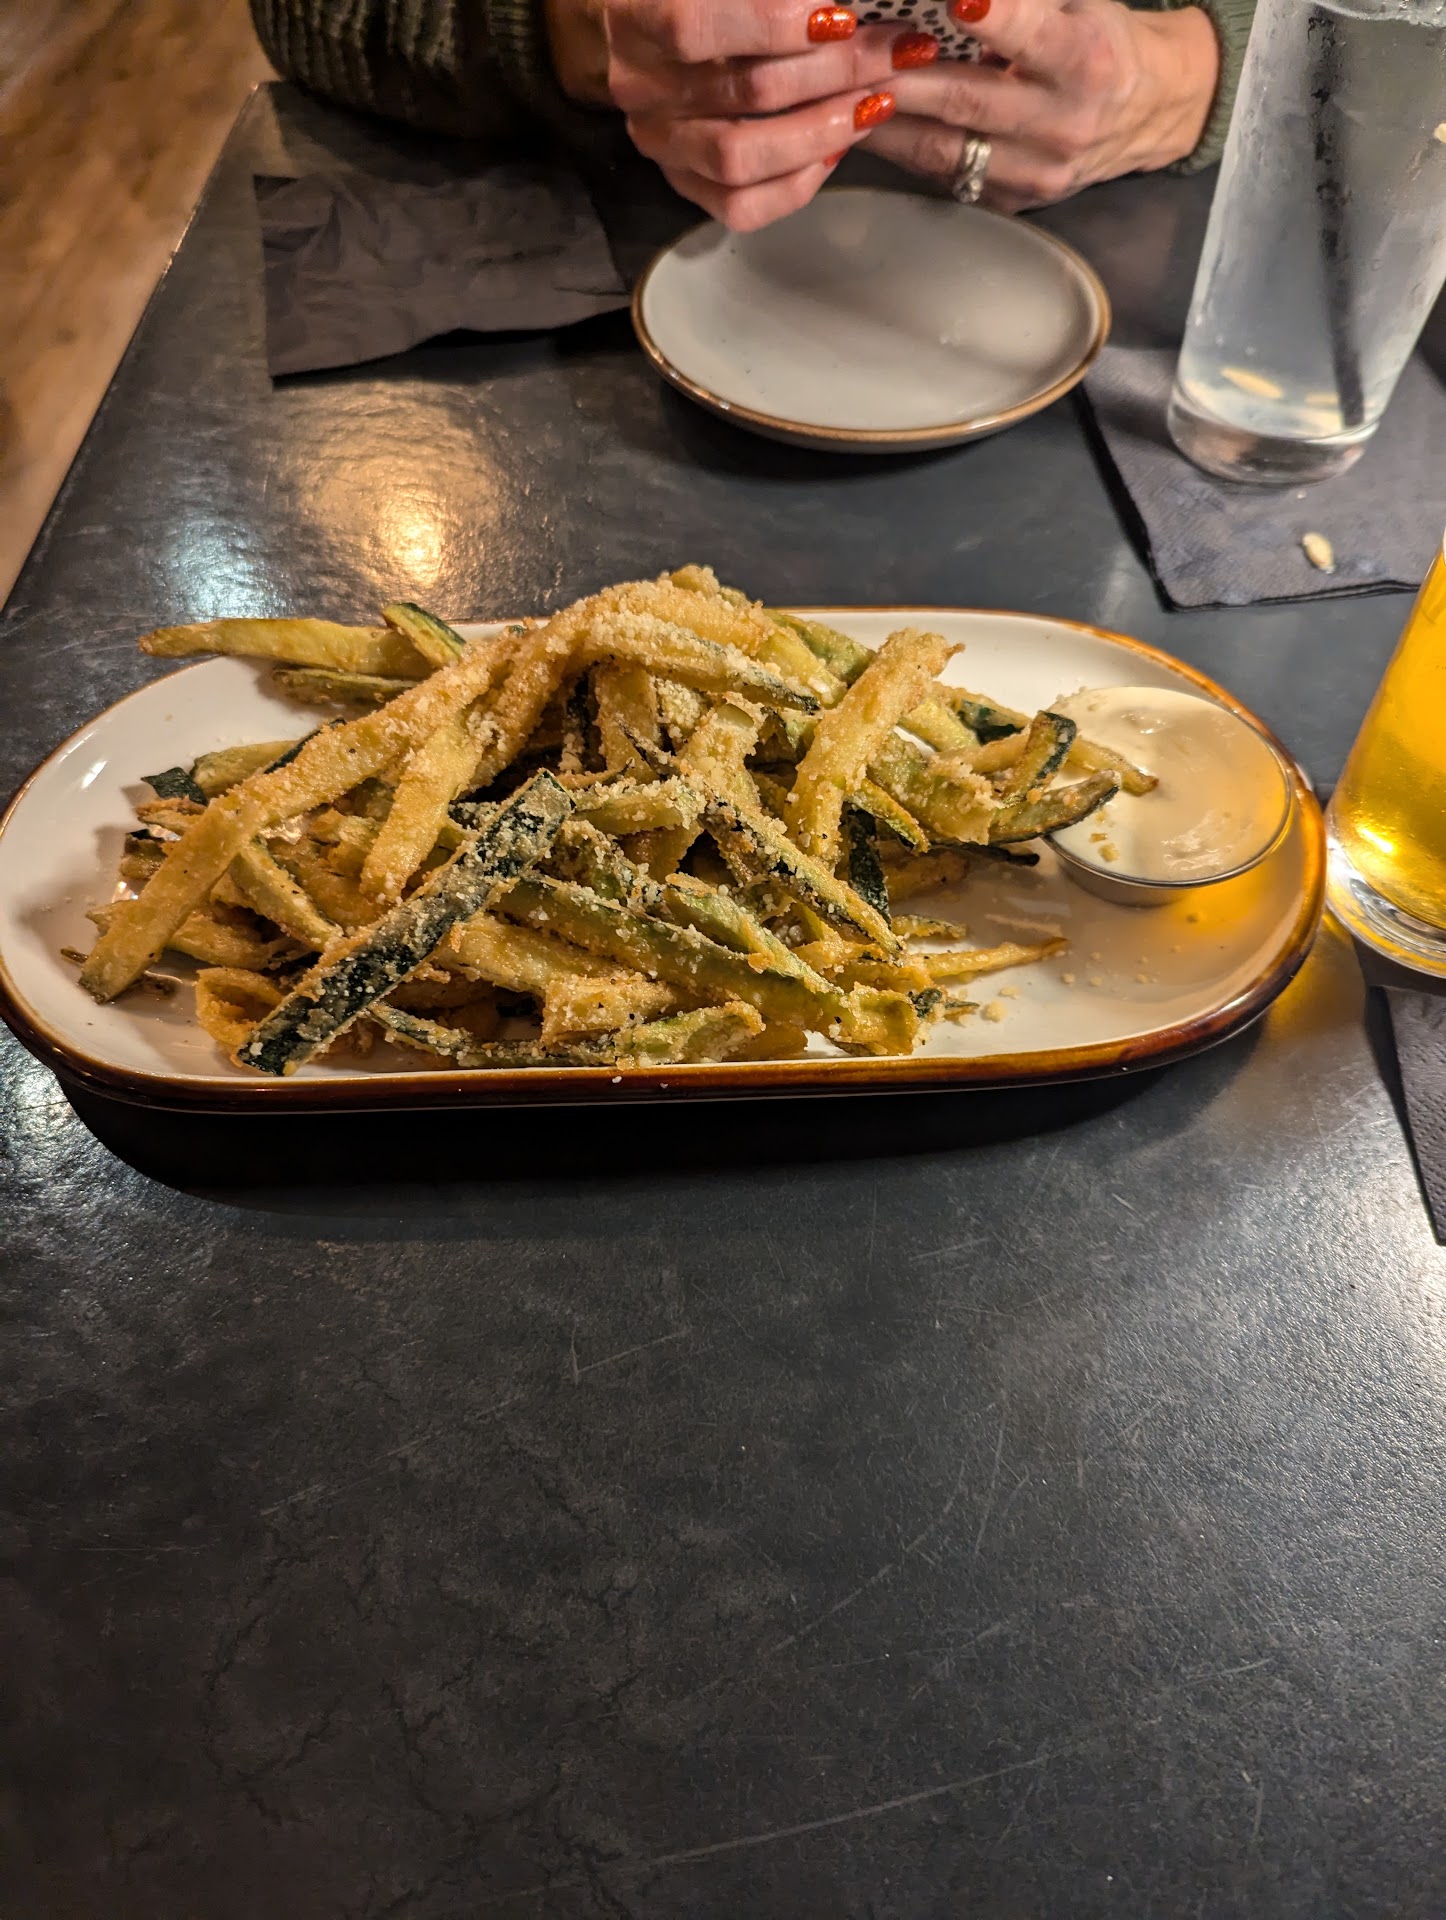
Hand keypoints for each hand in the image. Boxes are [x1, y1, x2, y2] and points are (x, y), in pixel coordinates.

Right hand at [549, 0, 936, 229]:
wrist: (664, 20)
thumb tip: (837, 1)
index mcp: (634, 17)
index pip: (691, 26)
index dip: (770, 22)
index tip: (840, 16)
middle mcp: (639, 88)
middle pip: (740, 91)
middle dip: (833, 71)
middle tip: (893, 51)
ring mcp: (660, 143)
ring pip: (740, 158)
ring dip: (822, 130)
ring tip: (876, 101)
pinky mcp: (685, 183)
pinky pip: (741, 207)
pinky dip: (798, 181)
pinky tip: (838, 147)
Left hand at [862, 0, 1219, 211]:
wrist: (1147, 111)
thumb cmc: (1098, 37)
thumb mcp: (1076, 0)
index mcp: (1084, 60)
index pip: (1033, 36)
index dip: (997, 19)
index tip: (959, 3)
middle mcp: (1062, 123)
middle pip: (967, 99)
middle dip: (898, 74)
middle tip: (848, 54)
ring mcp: (1035, 172)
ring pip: (942, 147)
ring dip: (883, 120)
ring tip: (836, 92)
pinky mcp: (1012, 200)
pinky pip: (943, 173)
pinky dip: (899, 148)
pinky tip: (863, 125)